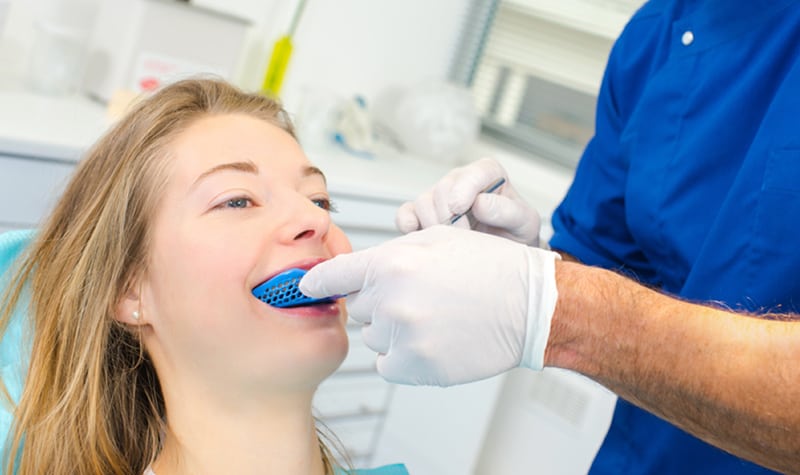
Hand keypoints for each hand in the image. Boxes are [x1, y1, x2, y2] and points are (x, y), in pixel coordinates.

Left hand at [299, 226, 559, 385]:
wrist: (528, 304)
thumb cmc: (487, 267)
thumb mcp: (436, 240)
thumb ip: (390, 254)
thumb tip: (356, 273)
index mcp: (391, 262)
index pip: (332, 277)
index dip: (316, 283)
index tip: (304, 289)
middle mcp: (391, 298)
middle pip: (358, 307)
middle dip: (378, 303)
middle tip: (416, 297)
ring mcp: (404, 335)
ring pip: (373, 337)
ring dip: (392, 331)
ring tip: (432, 319)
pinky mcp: (417, 366)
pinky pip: (388, 365)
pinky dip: (402, 358)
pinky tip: (430, 342)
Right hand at [395, 158, 541, 245]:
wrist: (502, 253)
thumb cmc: (515, 232)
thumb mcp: (525, 222)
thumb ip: (508, 211)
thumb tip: (480, 204)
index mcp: (488, 174)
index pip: (473, 172)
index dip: (464, 189)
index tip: (460, 208)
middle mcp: (460, 181)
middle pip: (443, 189)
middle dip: (451, 217)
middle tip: (464, 238)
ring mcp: (440, 196)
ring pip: (423, 202)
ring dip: (434, 225)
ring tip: (452, 243)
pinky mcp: (423, 213)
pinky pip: (406, 213)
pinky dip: (407, 224)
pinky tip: (420, 235)